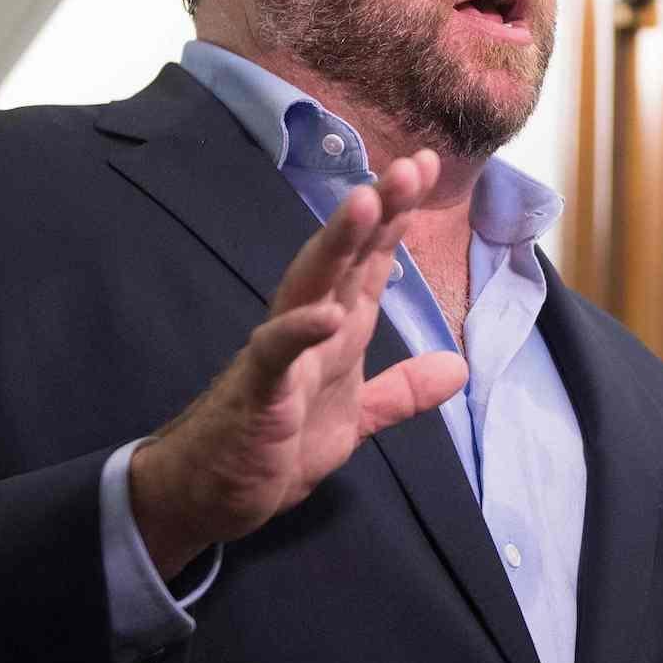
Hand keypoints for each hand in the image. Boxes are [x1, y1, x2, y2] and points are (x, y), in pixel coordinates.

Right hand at [129, 151, 467, 577]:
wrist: (205, 496)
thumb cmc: (272, 446)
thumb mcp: (354, 422)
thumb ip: (400, 392)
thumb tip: (456, 366)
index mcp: (335, 333)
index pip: (370, 263)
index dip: (397, 217)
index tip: (425, 167)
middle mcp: (308, 330)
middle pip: (345, 260)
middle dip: (377, 212)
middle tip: (411, 166)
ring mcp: (279, 356)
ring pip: (308, 287)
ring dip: (337, 245)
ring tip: (366, 202)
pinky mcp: (256, 392)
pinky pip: (276, 356)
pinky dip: (299, 332)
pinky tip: (327, 314)